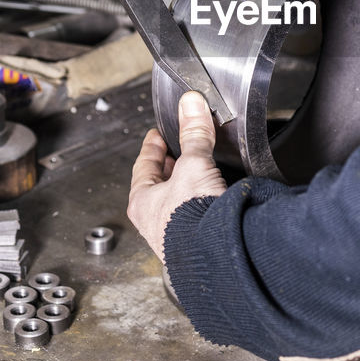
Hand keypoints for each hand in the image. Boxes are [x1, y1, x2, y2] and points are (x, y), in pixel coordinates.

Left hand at [128, 91, 226, 263]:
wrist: (217, 255)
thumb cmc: (192, 220)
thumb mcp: (194, 165)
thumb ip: (194, 134)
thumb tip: (191, 104)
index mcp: (142, 202)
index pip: (144, 166)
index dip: (152, 147)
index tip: (157, 136)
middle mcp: (154, 221)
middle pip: (158, 185)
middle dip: (171, 166)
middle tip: (179, 150)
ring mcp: (174, 235)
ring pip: (177, 202)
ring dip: (187, 185)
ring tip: (199, 170)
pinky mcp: (196, 242)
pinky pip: (195, 215)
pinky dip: (202, 202)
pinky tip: (214, 197)